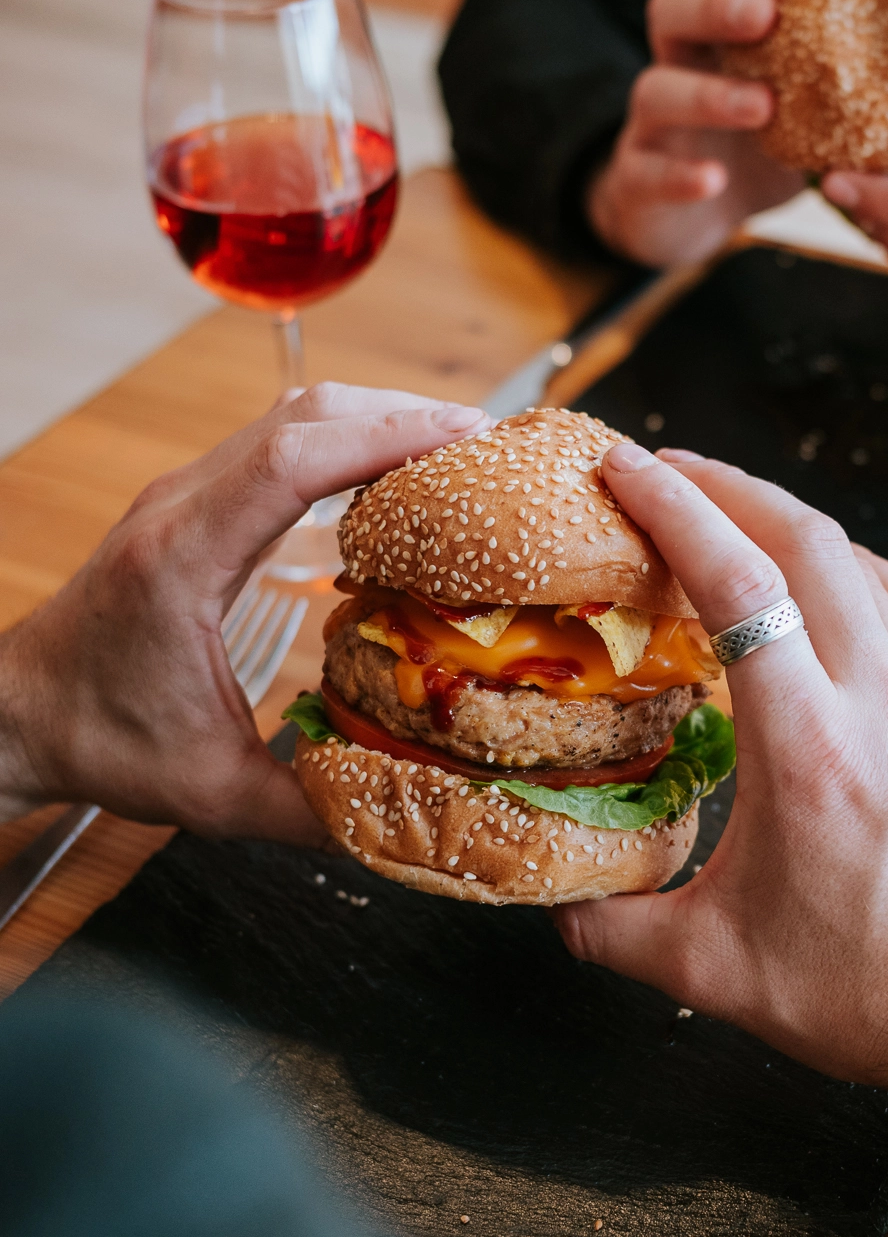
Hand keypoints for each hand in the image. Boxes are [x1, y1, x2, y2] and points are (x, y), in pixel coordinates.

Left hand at [0, 385, 489, 841]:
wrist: (18, 712)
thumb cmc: (100, 743)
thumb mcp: (213, 796)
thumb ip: (314, 810)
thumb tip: (414, 823)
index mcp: (182, 560)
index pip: (294, 461)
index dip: (387, 437)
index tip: (467, 440)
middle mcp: (180, 507)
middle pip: (304, 414)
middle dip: (404, 416)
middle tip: (492, 446)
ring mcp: (185, 495)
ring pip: (293, 416)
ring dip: (377, 420)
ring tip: (460, 452)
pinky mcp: (195, 503)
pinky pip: (281, 444)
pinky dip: (346, 442)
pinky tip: (395, 476)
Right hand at [557, 444, 887, 1119]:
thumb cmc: (876, 999)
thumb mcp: (717, 975)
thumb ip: (617, 932)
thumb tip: (556, 911)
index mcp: (809, 746)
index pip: (737, 581)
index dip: (672, 509)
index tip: (624, 466)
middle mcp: (881, 702)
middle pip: (809, 541)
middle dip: (727, 486)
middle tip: (664, 470)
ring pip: (867, 565)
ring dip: (795, 520)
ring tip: (737, 514)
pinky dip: (857, 570)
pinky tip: (833, 589)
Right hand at [586, 0, 805, 265]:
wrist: (688, 217)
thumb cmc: (765, 147)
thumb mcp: (811, 99)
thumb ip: (856, 64)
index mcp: (720, 31)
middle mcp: (679, 61)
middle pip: (671, 7)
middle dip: (716, 2)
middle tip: (767, 12)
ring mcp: (653, 122)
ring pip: (656, 89)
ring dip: (706, 93)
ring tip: (761, 105)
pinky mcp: (639, 180)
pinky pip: (648, 171)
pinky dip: (679, 174)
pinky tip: (712, 180)